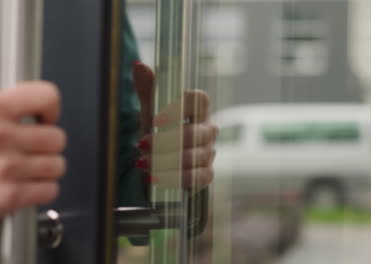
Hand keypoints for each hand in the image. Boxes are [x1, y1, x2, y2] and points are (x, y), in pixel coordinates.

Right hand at [0, 81, 65, 215]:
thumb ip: (5, 109)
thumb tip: (38, 107)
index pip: (46, 96)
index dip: (48, 109)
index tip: (42, 118)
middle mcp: (0, 135)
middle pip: (57, 138)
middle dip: (46, 146)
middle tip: (30, 150)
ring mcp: (5, 167)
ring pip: (57, 165)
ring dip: (46, 170)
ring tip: (25, 168)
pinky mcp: (6, 197)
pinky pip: (48, 190)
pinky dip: (42, 191)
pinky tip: (26, 186)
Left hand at [132, 62, 217, 189]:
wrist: (159, 160)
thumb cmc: (158, 131)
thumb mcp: (150, 110)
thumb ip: (148, 89)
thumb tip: (139, 65)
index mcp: (198, 109)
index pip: (200, 100)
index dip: (180, 107)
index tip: (156, 119)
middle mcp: (208, 129)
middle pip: (196, 133)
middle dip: (166, 141)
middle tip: (142, 144)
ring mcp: (209, 152)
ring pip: (194, 157)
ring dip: (165, 160)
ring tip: (142, 161)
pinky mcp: (207, 173)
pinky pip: (197, 177)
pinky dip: (174, 178)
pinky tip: (154, 177)